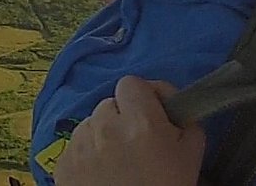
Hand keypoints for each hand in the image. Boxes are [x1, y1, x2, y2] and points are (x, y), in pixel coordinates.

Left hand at [54, 76, 205, 185]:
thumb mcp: (191, 155)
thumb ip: (185, 120)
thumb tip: (174, 105)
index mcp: (140, 121)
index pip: (132, 83)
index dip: (144, 96)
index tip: (154, 112)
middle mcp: (106, 127)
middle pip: (111, 104)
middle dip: (124, 117)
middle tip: (137, 141)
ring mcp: (80, 145)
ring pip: (92, 124)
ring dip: (104, 135)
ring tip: (117, 161)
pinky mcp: (63, 164)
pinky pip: (76, 146)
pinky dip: (88, 154)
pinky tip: (101, 173)